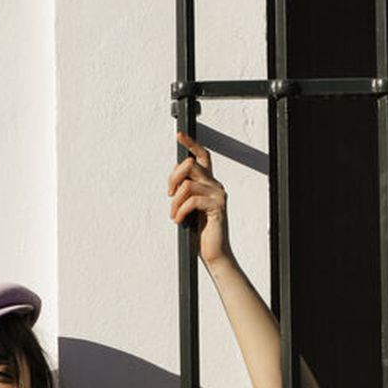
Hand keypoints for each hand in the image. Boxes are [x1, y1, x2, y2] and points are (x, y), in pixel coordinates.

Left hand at [168, 133, 231, 268]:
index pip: (202, 156)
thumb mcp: (189, 207)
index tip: (179, 135)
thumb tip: (175, 179)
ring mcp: (218, 195)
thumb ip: (186, 191)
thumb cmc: (200, 232)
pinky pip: (192, 201)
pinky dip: (181, 211)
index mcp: (209, 182)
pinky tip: (179, 221)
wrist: (214, 253)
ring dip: (175, 202)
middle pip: (190, 166)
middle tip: (169, 195)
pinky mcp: (217, 207)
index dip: (191, 144)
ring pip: (187, 185)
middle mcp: (215, 185)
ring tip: (175, 216)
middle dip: (173, 178)